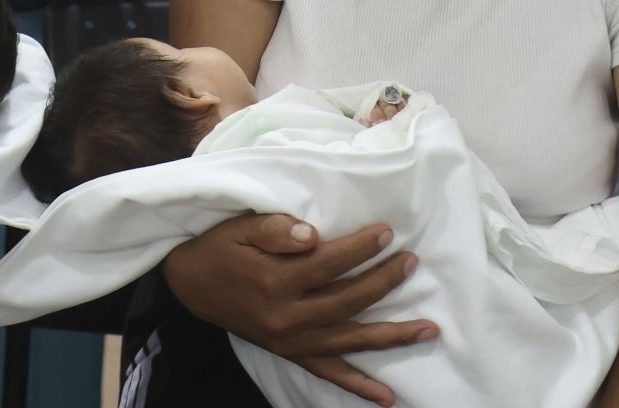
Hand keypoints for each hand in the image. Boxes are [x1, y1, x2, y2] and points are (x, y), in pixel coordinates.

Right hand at [163, 216, 434, 407]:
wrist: (190, 286)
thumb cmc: (219, 249)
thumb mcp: (239, 229)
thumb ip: (275, 230)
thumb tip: (313, 235)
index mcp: (275, 281)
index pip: (330, 263)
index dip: (361, 247)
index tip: (386, 232)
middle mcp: (288, 317)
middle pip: (348, 299)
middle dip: (384, 280)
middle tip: (410, 262)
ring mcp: (291, 341)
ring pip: (349, 340)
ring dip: (391, 335)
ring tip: (428, 329)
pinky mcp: (290, 353)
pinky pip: (328, 372)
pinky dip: (358, 386)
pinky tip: (387, 396)